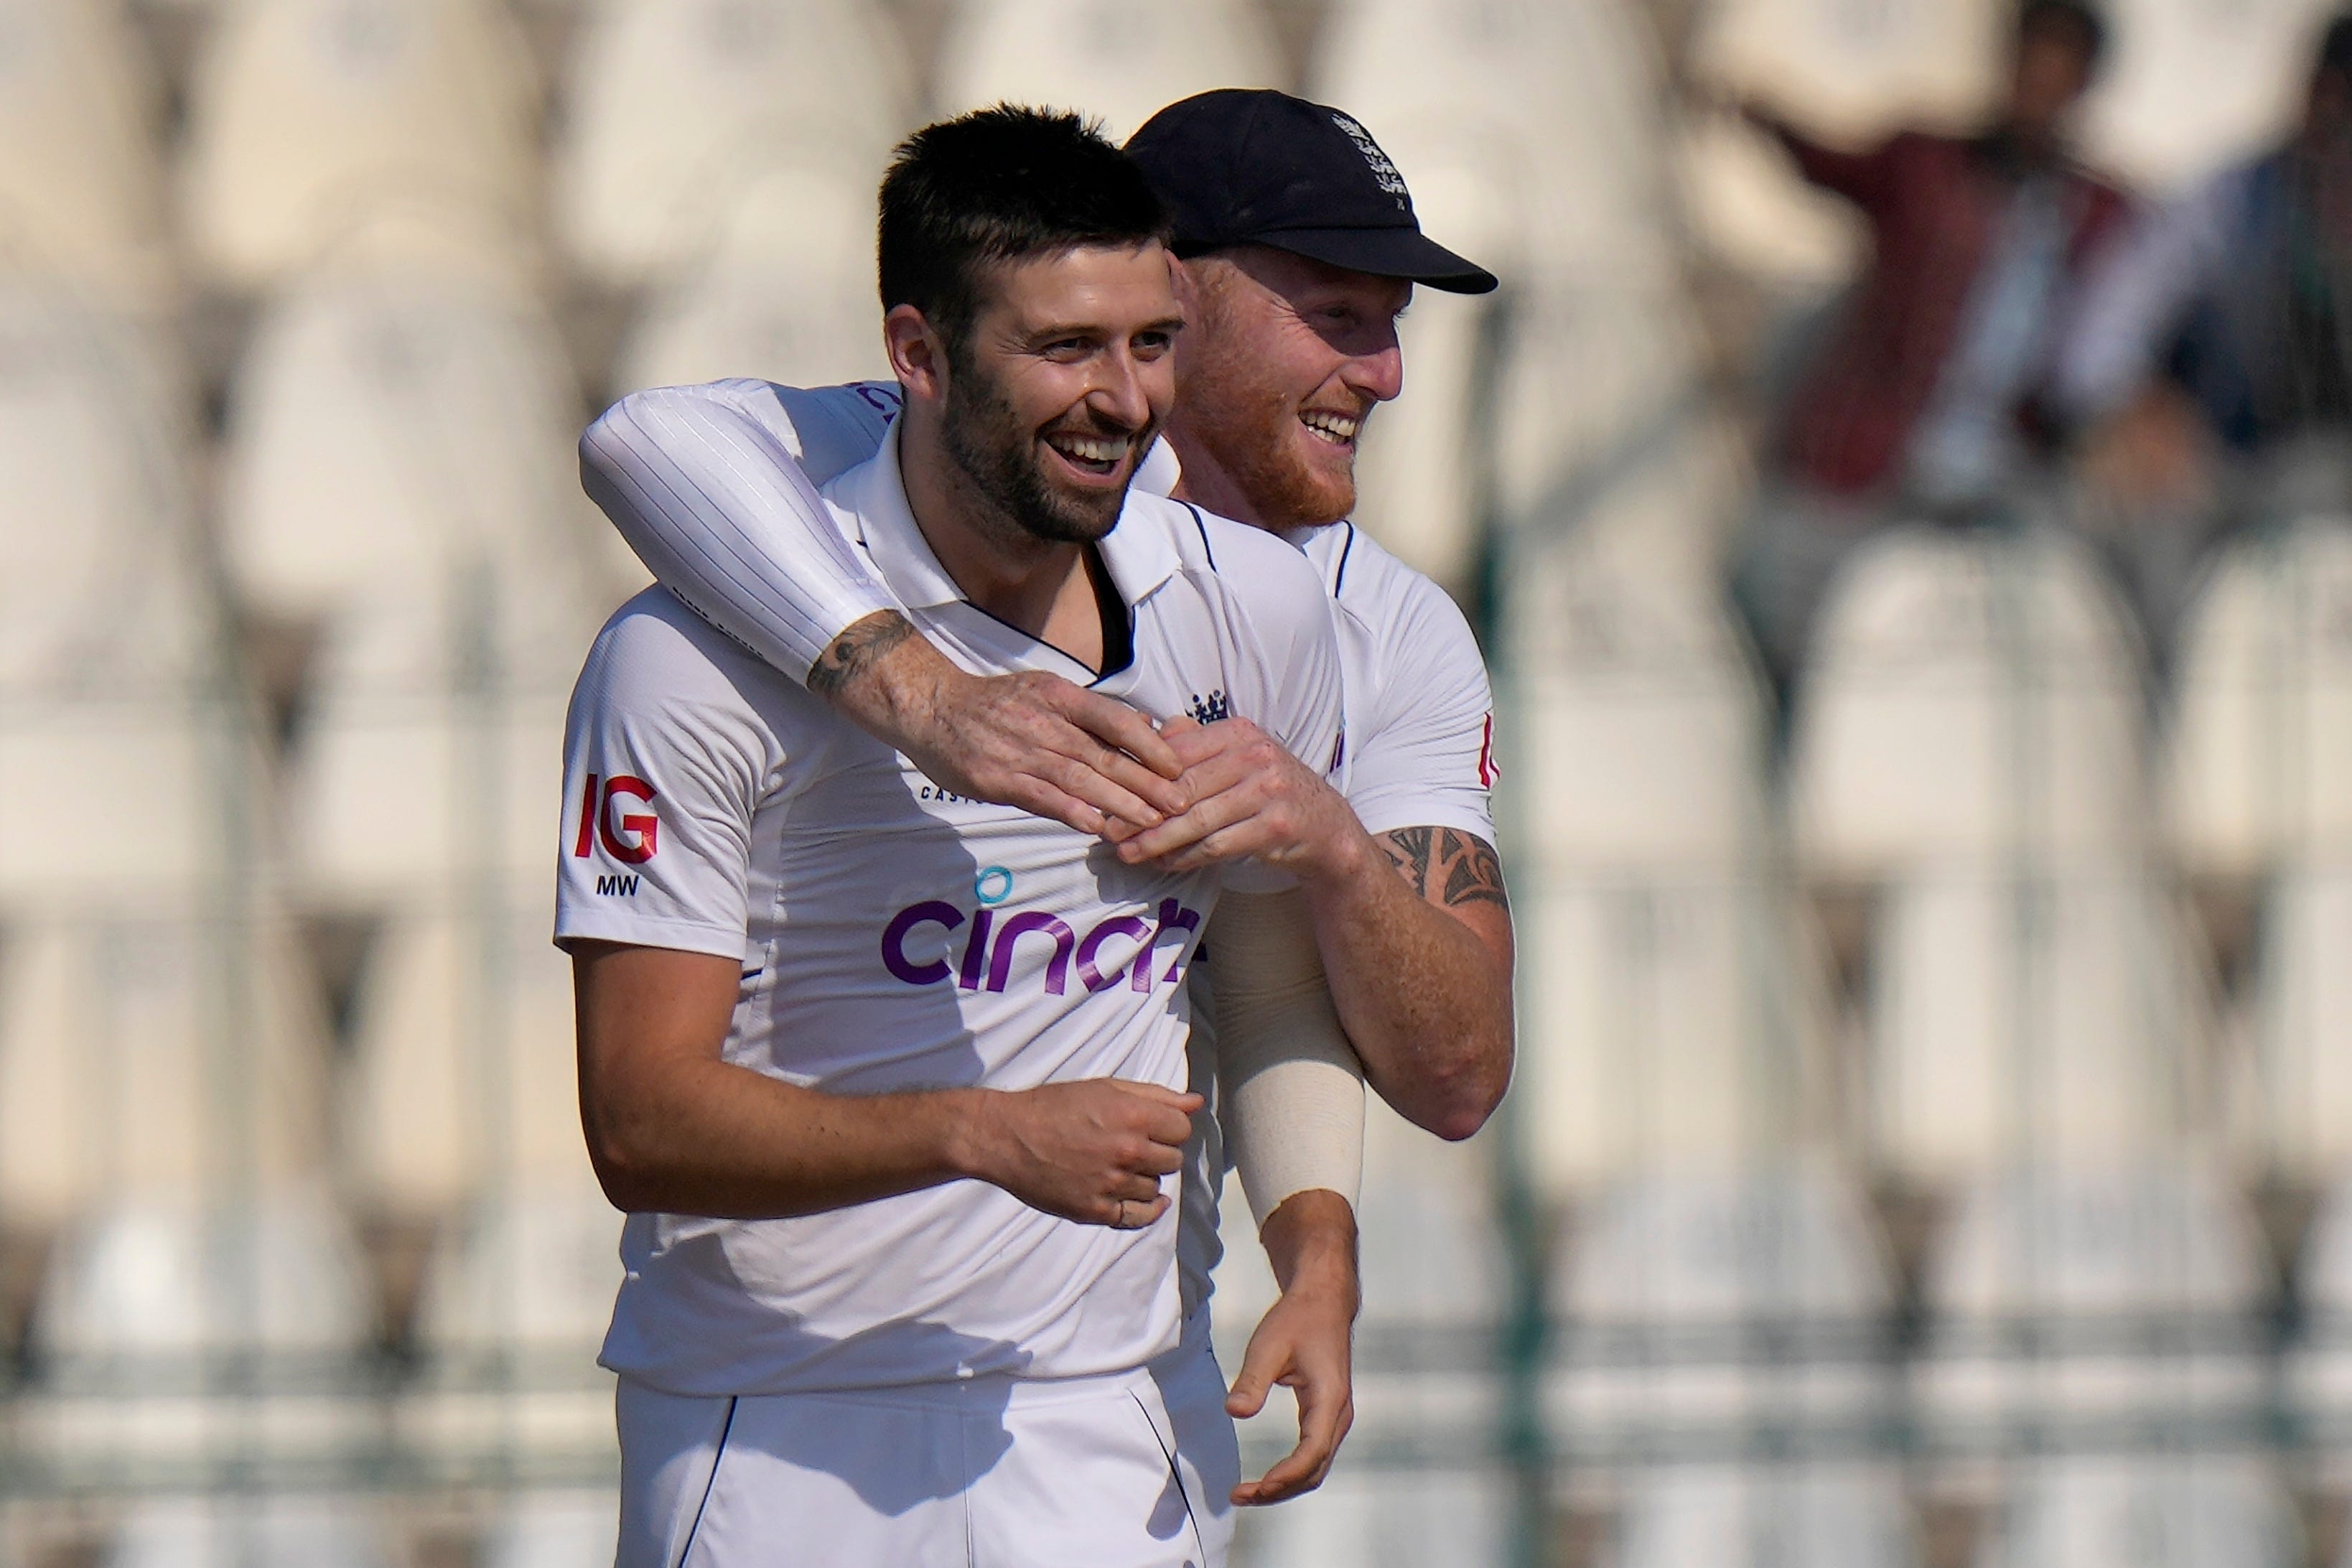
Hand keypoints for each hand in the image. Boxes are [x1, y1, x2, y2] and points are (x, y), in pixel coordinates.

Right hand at [846, 630, 1189, 837]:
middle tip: (1180, 802)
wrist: (930, 708)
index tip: (1177, 767)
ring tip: (1151, 821)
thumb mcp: (1042, 692)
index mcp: (1059, 695)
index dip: (1150, 744)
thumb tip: (1137, 733)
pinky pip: (1043, 798)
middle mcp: (1044, 721)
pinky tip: (1099, 827)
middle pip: (1105, 755)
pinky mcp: (997, 779)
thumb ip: (1083, 715)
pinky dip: (1074, 812)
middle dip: (1147, 782)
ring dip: (1120, 803)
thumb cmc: (994, 704)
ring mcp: (1020, 751)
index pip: (1116, 719)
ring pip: (1081, 779)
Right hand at [961, 1079, 1201, 1226]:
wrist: (1006, 1137)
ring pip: (1155, 1187)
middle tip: (1134, 1145)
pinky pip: (1138, 1217)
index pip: (1182, 1130)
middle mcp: (1126, 1151)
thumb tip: (1196, 1103)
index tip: (1153, 1126)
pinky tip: (1147, 1201)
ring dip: (1144, 1178)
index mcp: (1132, 1116)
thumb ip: (1155, 1096)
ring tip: (1119, 1166)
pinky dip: (1147, 1210)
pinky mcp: (1094, 1210)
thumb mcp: (1104, 1088)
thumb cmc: (1054, 1106)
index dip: (1169, 1127)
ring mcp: (1111, 1184)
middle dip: (1158, 1151)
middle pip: (1172, 1160)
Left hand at [1115, 717, 1363, 877]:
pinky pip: (1216, 845)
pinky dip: (1186, 857)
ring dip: (1157, 841)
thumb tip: (1149, 731)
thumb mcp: (1239, 758)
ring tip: (1127, 853)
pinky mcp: (1275, 826)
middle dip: (1141, 812)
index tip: (1109, 794)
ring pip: (1197, 820)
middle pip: (1183, 787)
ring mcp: (1269, 790)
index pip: (1177, 752)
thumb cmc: (1269, 791)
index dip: (1139, 775)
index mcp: (1239, 732)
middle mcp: (1256, 755)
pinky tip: (1165, 864)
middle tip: (1108, 831)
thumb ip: (1197, 745)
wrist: (1325, 826)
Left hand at [1228, 1190, 1358, 1503]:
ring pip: (1316, 1468)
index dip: (1284, 1476)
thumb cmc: (1297, 1320)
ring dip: (1284, 1486)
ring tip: (1247, 1493)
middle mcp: (1340, 1415)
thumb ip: (1252, 1380)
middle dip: (1279, 1491)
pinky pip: (1313, 1456)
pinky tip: (1266, 1479)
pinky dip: (1291, 1473)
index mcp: (1330, 1400)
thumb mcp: (1268, 1346)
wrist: (1323, 1300)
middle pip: (1314, 1470)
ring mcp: (1337, 1418)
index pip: (1311, 1453)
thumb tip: (1235, 1412)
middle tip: (1239, 1496)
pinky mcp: (1328, 1416)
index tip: (1255, 1488)